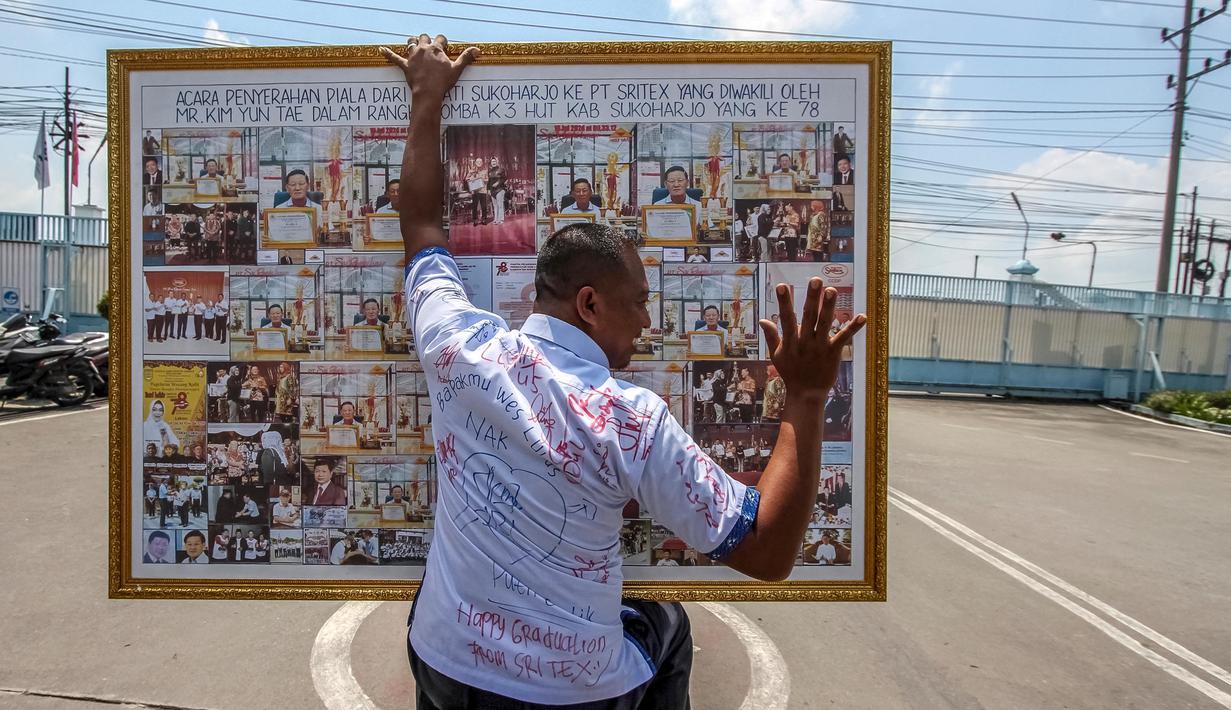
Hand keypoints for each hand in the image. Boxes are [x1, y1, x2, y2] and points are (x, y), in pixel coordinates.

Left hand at [379, 34, 478, 102]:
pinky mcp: (405, 65)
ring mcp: (413, 56)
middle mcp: (423, 49)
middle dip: (427, 41)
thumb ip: (466, 58)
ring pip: (411, 42)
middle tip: (431, 48)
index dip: (443, 43)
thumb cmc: (443, 82)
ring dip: (413, 43)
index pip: (440, 38)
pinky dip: (387, 53)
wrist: (428, 93)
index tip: (445, 49)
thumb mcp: (457, 69)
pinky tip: (381, 50)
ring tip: (415, 46)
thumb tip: (477, 49)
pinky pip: (394, 58)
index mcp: (436, 48)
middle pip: (424, 37)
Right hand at [758, 278, 865, 400]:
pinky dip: (853, 328)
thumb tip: (762, 319)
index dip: (784, 302)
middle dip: (812, 298)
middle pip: (809, 317)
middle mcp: (805, 342)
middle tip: (816, 280)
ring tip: (832, 290)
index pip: (786, 319)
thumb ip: (771, 336)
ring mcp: (820, 347)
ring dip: (829, 307)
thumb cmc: (791, 373)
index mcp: (790, 342)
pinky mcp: (833, 353)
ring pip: (825, 324)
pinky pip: (843, 338)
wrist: (806, 394)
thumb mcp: (776, 355)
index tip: (782, 285)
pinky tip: (862, 316)